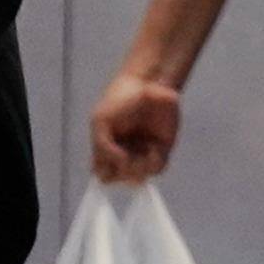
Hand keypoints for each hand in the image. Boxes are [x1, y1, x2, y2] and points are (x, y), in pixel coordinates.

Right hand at [88, 67, 181, 183]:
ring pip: (138, 178)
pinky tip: (153, 148)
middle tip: (126, 157)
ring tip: (140, 152)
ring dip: (138, 170)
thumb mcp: (101, 122)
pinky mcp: (162, 149)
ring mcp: (142, 153)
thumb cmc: (120, 101)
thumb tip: (121, 165)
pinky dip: (154, 163)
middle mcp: (124, 154)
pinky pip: (157, 168)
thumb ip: (103, 146)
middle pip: (119, 179)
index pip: (102, 174)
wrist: (147, 84)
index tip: (108, 161)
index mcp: (106, 149)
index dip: (105, 173)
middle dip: (122, 174)